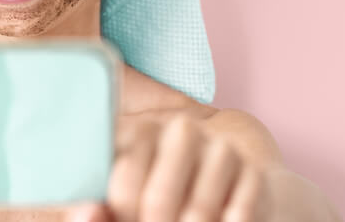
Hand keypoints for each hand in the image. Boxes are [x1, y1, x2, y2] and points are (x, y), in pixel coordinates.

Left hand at [71, 112, 273, 221]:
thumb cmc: (169, 208)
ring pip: (197, 214)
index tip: (128, 219)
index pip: (123, 183)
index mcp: (139, 136)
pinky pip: (238, 216)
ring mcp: (221, 148)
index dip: (123, 216)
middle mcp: (179, 131)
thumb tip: (88, 213)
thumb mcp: (129, 208)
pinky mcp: (256, 171)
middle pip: (157, 202)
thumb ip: (106, 214)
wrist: (240, 199)